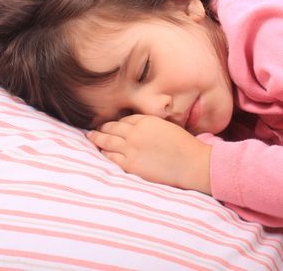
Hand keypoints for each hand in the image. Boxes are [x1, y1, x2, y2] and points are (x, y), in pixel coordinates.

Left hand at [87, 115, 211, 193]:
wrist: (191, 163)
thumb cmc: (184, 145)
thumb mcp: (167, 127)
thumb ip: (150, 126)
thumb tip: (138, 129)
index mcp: (146, 121)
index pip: (125, 119)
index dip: (117, 123)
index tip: (113, 126)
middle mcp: (135, 132)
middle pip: (112, 128)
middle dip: (102, 128)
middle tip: (95, 130)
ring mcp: (131, 148)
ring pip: (107, 141)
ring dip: (98, 139)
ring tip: (91, 138)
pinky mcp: (131, 164)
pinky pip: (111, 157)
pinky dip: (104, 154)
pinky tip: (101, 152)